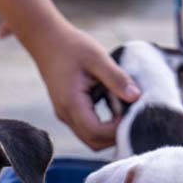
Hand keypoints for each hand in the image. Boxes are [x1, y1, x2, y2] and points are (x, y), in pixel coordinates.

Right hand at [32, 26, 140, 149]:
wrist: (46, 40)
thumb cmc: (71, 46)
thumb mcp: (97, 58)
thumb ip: (117, 78)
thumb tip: (136, 97)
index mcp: (72, 103)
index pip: (96, 133)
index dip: (116, 129)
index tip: (130, 110)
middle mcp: (66, 115)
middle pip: (94, 143)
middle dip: (115, 135)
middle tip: (130, 112)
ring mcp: (65, 115)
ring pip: (90, 138)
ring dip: (109, 129)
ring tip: (120, 104)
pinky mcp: (67, 111)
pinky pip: (87, 128)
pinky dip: (103, 123)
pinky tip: (112, 102)